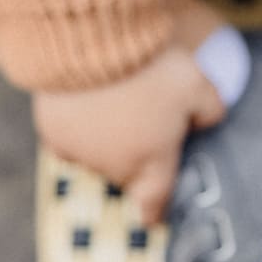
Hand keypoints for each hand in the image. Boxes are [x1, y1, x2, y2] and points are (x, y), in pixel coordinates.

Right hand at [32, 43, 225, 225]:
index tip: (154, 217)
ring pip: (96, 155)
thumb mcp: (199, 84)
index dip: (155, 211)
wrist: (94, 44)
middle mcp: (114, 165)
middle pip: (128, 172)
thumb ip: (209, 110)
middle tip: (147, 121)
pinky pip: (67, 136)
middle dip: (137, 155)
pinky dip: (77, 124)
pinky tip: (86, 100)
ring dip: (107, 138)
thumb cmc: (154, 68)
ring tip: (118, 101)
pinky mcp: (52, 131)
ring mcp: (80, 152)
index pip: (154, 201)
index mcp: (153, 162)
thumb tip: (207, 122)